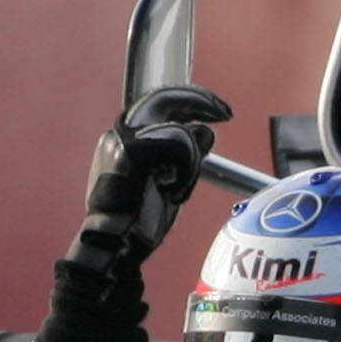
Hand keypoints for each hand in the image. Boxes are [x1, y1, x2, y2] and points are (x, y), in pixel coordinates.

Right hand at [82, 84, 232, 252]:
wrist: (115, 245)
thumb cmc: (138, 220)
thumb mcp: (169, 180)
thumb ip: (185, 155)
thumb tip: (205, 130)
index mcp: (125, 139)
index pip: (158, 104)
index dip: (189, 101)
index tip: (215, 111)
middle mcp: (120, 132)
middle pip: (163, 97)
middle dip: (199, 100)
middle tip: (225, 113)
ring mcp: (124, 139)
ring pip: (178, 129)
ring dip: (189, 163)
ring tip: (175, 190)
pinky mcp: (133, 151)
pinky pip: (178, 145)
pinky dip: (185, 171)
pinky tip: (172, 192)